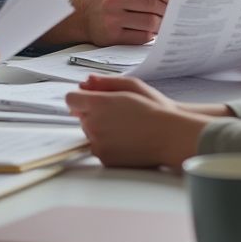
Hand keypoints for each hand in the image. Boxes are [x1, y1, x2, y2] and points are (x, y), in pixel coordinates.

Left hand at [66, 75, 207, 167]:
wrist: (170, 137)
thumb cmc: (153, 110)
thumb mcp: (130, 86)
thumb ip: (102, 83)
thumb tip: (84, 84)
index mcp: (97, 104)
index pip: (71, 98)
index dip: (82, 98)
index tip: (92, 100)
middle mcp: (93, 124)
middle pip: (82, 116)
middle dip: (95, 114)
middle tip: (120, 114)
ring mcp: (97, 143)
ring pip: (90, 133)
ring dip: (101, 130)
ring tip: (127, 128)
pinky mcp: (104, 158)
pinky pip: (99, 148)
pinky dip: (109, 145)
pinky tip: (127, 140)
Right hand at [79, 0, 172, 45]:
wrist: (85, 17)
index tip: (180, 0)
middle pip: (152, 5)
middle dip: (169, 11)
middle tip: (178, 15)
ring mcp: (110, 17)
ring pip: (149, 22)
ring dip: (162, 25)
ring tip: (167, 25)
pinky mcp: (111, 36)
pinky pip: (141, 37)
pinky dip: (151, 35)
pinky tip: (152, 33)